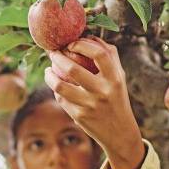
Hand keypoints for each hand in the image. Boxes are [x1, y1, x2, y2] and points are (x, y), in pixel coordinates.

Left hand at [44, 36, 144, 168]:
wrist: (120, 132)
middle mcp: (103, 91)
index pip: (99, 54)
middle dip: (57, 57)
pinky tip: (55, 84)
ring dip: (49, 75)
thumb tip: (89, 35)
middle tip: (53, 52)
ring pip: (60, 86)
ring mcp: (90, 105)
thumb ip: (109, 55)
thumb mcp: (119, 77)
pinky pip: (61, 98)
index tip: (71, 43)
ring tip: (48, 69)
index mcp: (115, 78)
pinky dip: (55, 89)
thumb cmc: (116, 97)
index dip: (82, 44)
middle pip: (73, 69)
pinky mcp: (79, 117)